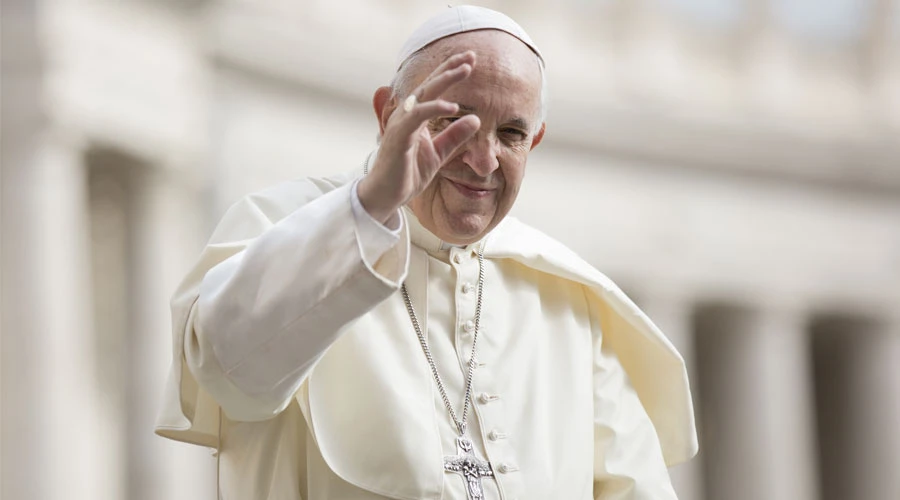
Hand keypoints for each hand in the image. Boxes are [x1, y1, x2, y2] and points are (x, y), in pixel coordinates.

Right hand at [358, 51, 480, 223]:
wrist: (387, 195)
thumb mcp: (439, 153)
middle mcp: (406, 115)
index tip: (470, 60)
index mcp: (415, 117)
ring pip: (423, 94)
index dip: (450, 72)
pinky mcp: (398, 136)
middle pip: (430, 84)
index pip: (434, 89)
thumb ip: (455, 136)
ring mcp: (401, 123)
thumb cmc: (407, 173)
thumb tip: (475, 119)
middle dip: (450, 68)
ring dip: (444, 80)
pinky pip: (417, 117)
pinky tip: (453, 106)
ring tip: (465, 70)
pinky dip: (434, 108)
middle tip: (471, 56)